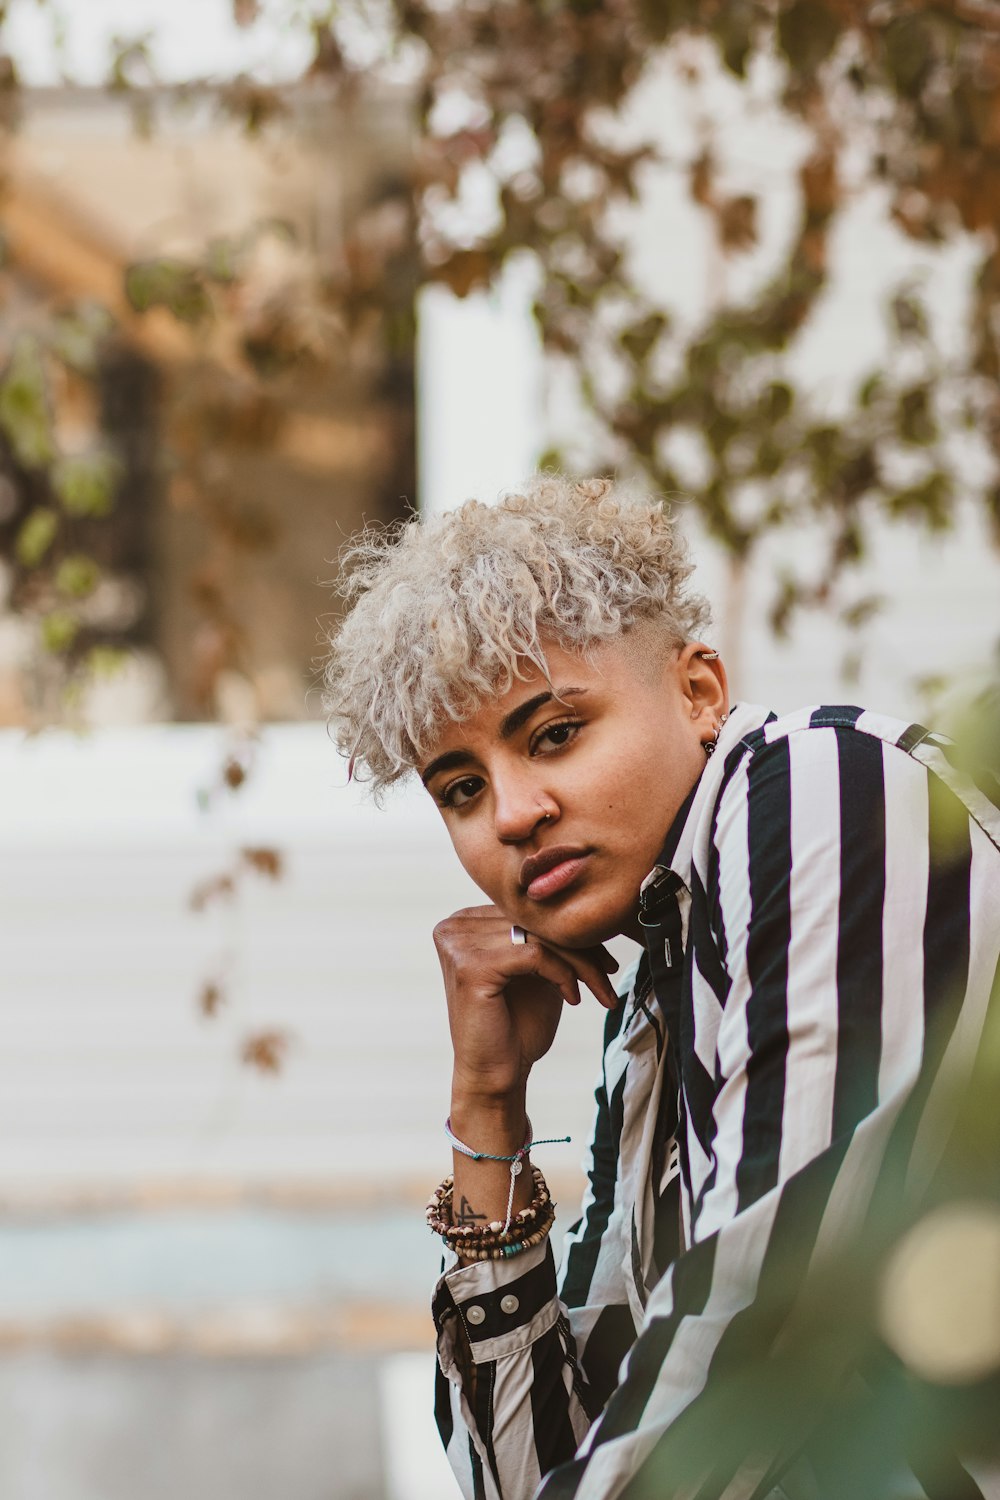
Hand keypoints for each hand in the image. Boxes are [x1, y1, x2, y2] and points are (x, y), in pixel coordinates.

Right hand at [433, 905, 618, 1103]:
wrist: (496, 1075)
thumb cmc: (516, 1026)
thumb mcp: (535, 971)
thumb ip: (545, 937)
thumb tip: (587, 910)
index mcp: (464, 921)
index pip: (528, 913)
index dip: (571, 934)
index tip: (605, 958)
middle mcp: (454, 926)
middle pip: (534, 923)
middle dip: (581, 948)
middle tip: (610, 972)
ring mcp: (458, 945)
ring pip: (539, 937)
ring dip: (579, 964)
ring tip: (600, 989)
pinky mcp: (471, 967)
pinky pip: (534, 954)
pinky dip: (562, 973)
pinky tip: (572, 997)